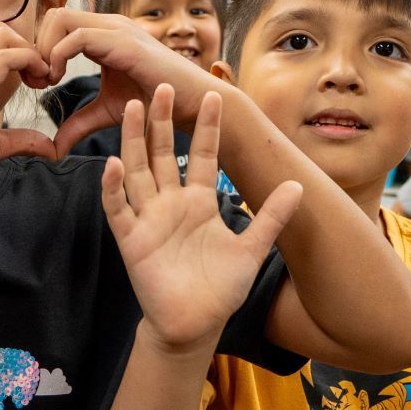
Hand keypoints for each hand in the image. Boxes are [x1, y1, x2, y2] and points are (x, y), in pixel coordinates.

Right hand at [0, 23, 54, 199]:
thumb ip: (19, 139)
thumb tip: (50, 147)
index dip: (21, 53)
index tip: (37, 81)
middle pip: (1, 30)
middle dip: (29, 47)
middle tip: (42, 78)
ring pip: (4, 36)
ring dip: (31, 54)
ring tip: (42, 82)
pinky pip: (6, 57)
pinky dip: (30, 63)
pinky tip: (38, 86)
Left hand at [33, 9, 230, 156]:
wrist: (193, 105)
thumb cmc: (156, 105)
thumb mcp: (107, 113)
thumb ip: (79, 123)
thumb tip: (54, 147)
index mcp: (104, 34)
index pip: (57, 22)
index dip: (40, 48)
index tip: (38, 81)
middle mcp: (110, 25)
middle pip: (54, 14)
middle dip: (37, 44)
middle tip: (38, 80)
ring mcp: (118, 29)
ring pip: (60, 17)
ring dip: (45, 48)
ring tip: (48, 79)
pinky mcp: (124, 42)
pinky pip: (77, 37)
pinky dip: (58, 56)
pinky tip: (58, 79)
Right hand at [102, 84, 302, 353]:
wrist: (195, 325)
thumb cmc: (221, 289)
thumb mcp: (252, 249)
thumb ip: (271, 218)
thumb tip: (298, 186)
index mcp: (200, 202)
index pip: (202, 155)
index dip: (206, 127)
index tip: (213, 94)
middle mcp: (171, 203)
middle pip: (163, 152)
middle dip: (162, 119)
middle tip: (163, 84)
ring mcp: (149, 218)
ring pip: (137, 170)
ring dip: (132, 140)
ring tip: (129, 106)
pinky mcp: (132, 239)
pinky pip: (118, 209)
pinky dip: (112, 188)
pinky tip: (111, 164)